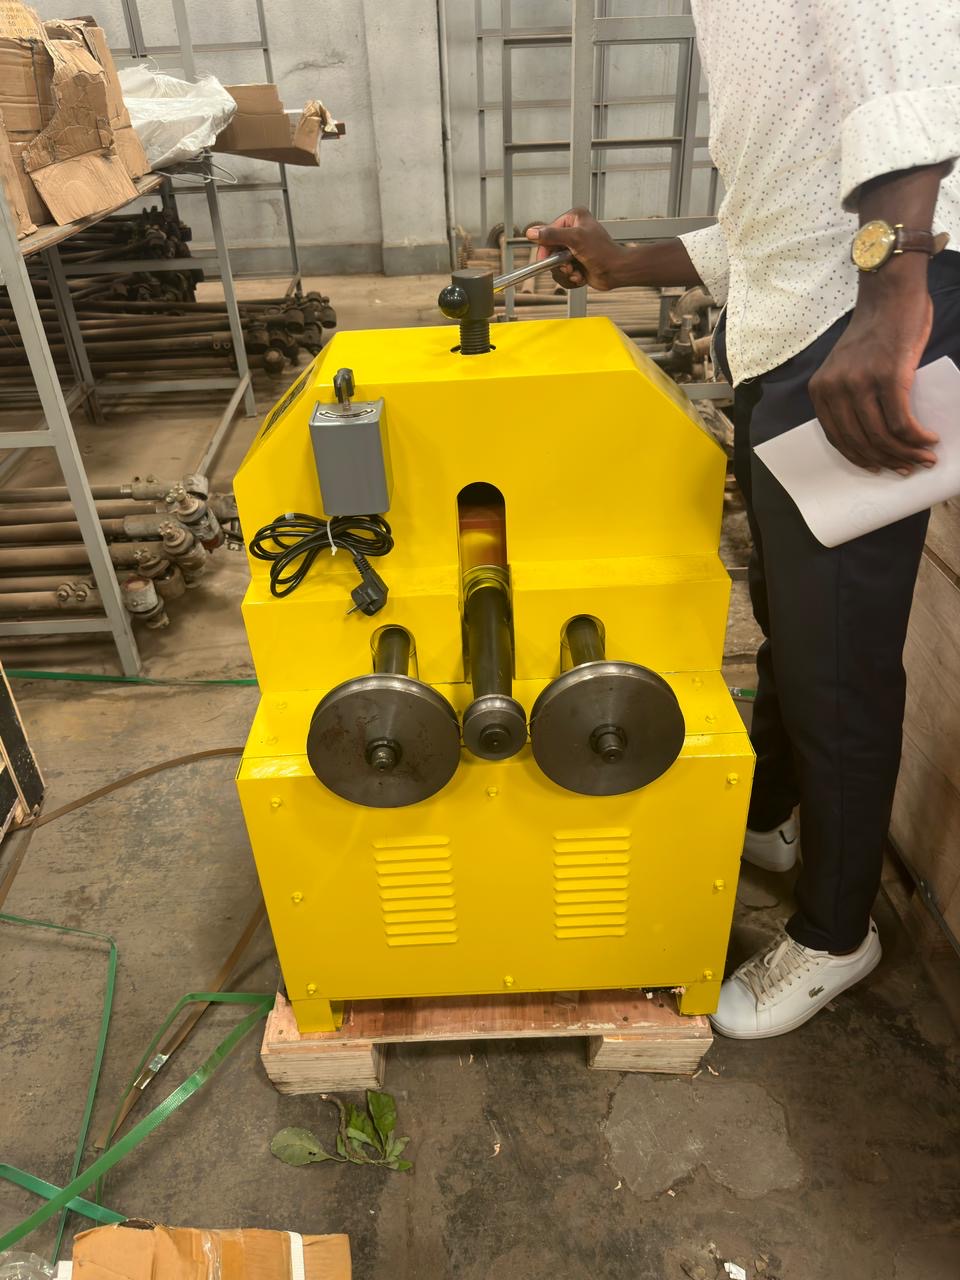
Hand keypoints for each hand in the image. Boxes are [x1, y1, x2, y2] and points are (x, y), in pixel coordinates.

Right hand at [525, 208, 625, 290]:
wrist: (617, 271)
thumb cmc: (603, 252)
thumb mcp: (575, 239)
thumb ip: (552, 235)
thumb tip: (532, 232)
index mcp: (573, 218)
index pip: (548, 232)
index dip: (545, 247)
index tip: (546, 257)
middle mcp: (573, 231)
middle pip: (550, 249)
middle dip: (558, 262)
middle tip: (568, 265)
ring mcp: (574, 247)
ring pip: (556, 264)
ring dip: (565, 272)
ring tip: (576, 271)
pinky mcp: (576, 262)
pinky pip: (563, 272)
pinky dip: (571, 277)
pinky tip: (581, 275)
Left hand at [808, 258, 937, 472]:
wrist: (891, 292)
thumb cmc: (876, 330)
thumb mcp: (848, 367)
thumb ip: (850, 396)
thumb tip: (873, 435)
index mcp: (821, 389)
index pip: (838, 437)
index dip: (861, 457)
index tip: (880, 467)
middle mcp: (835, 388)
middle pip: (861, 441)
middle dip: (887, 460)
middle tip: (909, 467)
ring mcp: (860, 382)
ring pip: (882, 435)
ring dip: (906, 452)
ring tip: (925, 457)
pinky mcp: (888, 376)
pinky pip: (901, 421)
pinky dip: (917, 436)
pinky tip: (929, 439)